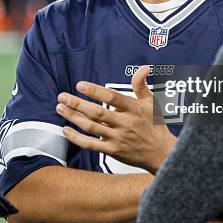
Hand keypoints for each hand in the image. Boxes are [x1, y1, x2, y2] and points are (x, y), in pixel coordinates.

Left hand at [56, 66, 175, 173]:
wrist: (162, 154)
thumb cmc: (155, 126)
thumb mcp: (151, 103)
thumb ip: (141, 85)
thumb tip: (143, 68)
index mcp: (134, 109)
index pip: (112, 97)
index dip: (95, 91)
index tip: (80, 85)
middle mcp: (125, 123)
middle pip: (98, 113)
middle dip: (78, 104)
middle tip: (62, 96)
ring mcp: (118, 138)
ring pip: (91, 127)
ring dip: (74, 117)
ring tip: (60, 108)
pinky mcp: (112, 151)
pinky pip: (91, 145)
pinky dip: (77, 138)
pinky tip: (66, 129)